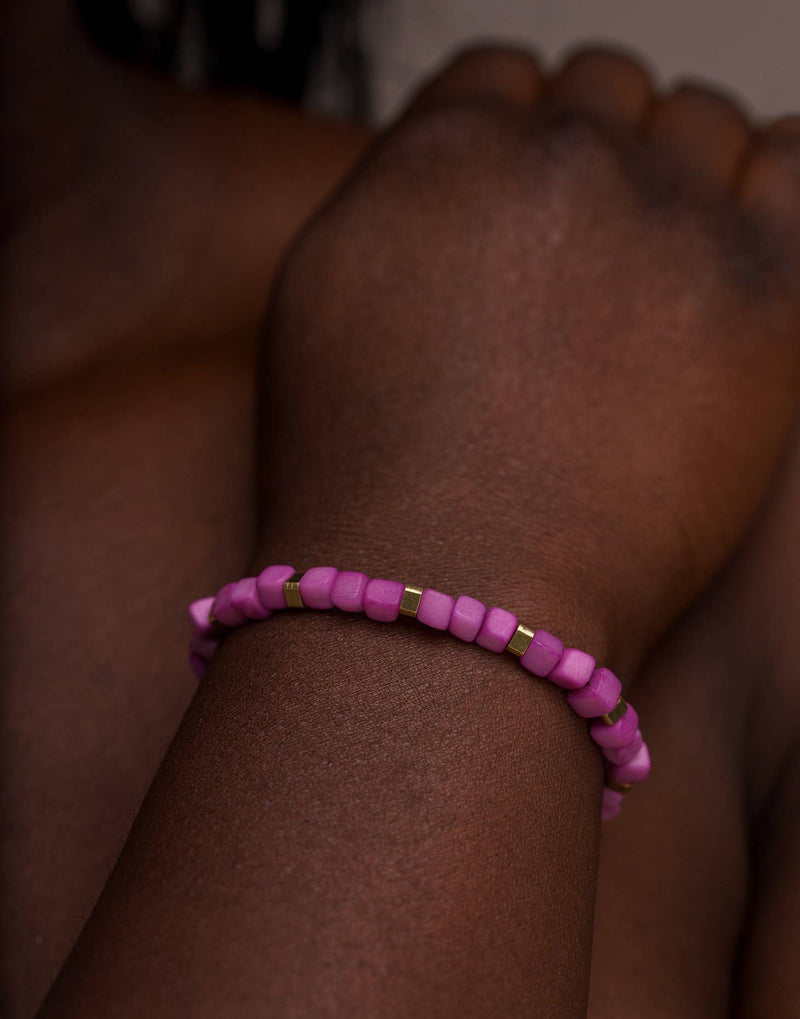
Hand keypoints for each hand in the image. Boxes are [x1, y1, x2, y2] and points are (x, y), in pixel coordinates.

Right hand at [256, 47, 799, 669]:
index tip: (523, 186)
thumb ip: (393, 202)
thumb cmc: (369, 485)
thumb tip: (451, 169)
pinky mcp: (765, 296)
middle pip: (604, 89)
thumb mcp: (321, 307)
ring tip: (655, 262)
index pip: (504, 76)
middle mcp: (561, 163)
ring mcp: (669, 221)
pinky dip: (772, 187)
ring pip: (699, 121)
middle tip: (581, 244)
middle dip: (590, 150)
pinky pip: (799, 167)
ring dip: (677, 169)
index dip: (513, 130)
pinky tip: (737, 246)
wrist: (452, 599)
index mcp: (447, 156)